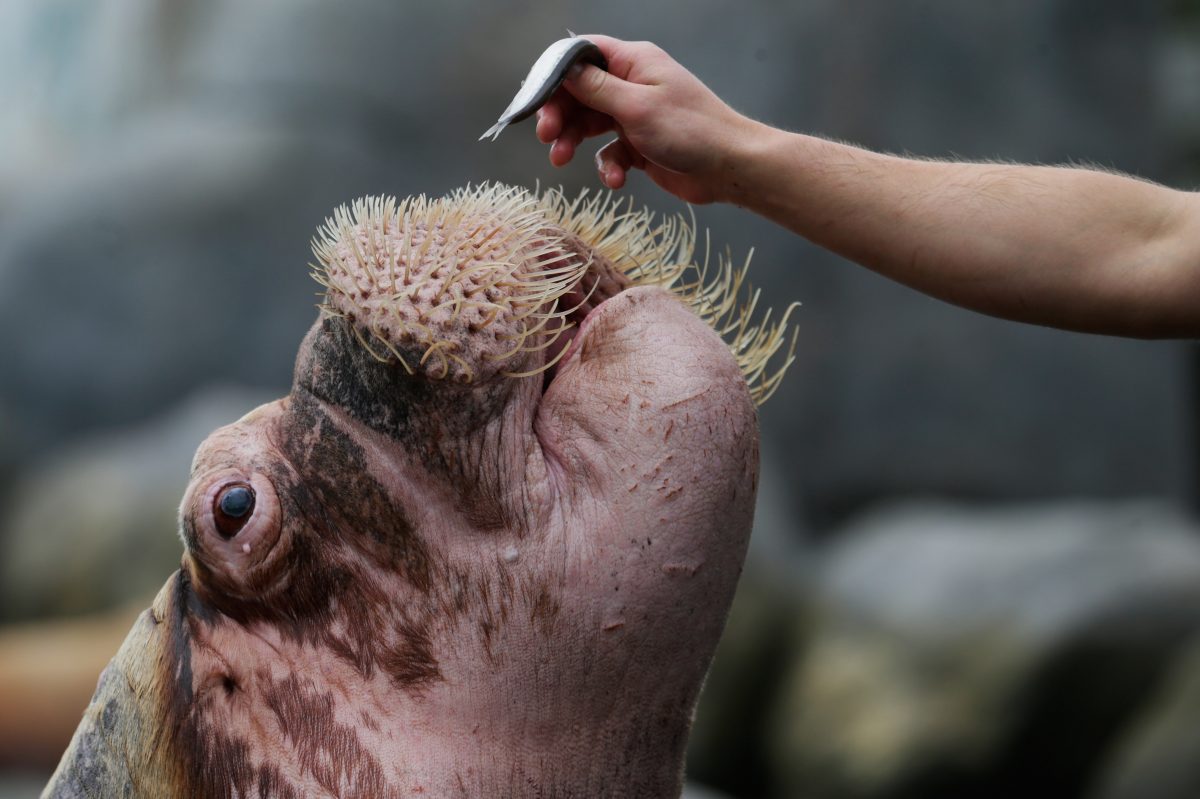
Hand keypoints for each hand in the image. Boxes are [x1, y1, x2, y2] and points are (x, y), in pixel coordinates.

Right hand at [535, 35, 758, 204]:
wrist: (729, 168)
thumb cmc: (690, 130)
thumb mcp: (636, 106)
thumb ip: (596, 89)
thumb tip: (564, 71)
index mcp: (633, 62)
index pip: (582, 55)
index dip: (556, 74)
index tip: (536, 99)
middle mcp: (632, 84)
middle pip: (580, 92)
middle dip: (560, 114)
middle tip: (546, 136)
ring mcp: (635, 115)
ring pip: (589, 123)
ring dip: (574, 141)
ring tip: (562, 159)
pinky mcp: (639, 145)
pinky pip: (610, 152)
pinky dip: (608, 166)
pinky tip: (616, 180)